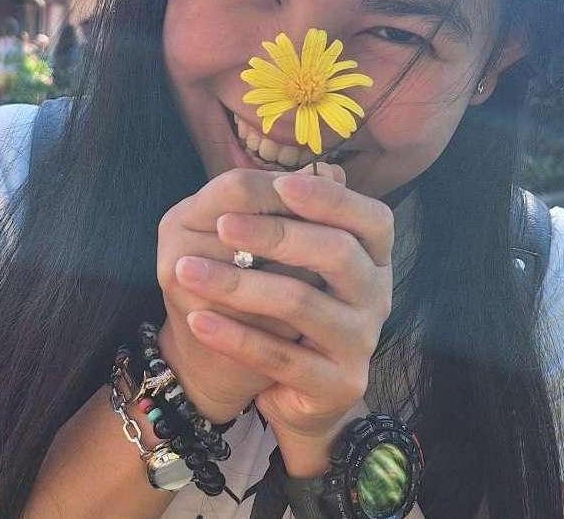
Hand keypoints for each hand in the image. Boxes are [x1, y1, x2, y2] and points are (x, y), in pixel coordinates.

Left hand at [177, 172, 393, 467]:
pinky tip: (196, 319)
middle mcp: (378, 296)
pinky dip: (233, 336)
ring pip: (300, 303)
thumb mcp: (297, 259)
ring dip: (238, 284)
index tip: (279, 182)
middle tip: (221, 225)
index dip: (330, 198)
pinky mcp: (336, 384)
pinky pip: (279, 357)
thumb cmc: (293, 302)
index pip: (372, 219)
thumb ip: (292, 218)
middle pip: (337, 254)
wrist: (296, 388)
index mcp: (375, 257)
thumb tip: (279, 175)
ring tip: (185, 269)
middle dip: (275, 234)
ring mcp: (360, 343)